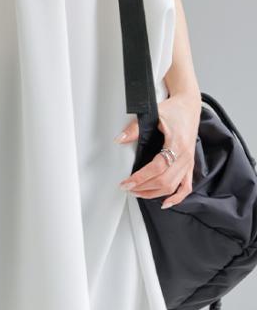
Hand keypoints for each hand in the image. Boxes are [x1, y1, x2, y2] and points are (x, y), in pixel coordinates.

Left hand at [115, 92, 200, 208]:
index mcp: (177, 144)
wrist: (189, 106)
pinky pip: (186, 187)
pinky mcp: (190, 165)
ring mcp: (189, 162)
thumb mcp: (153, 114)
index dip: (140, 178)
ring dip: (154, 193)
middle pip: (165, 181)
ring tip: (138, 192)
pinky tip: (165, 203)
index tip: (126, 183)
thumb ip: (135, 129)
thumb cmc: (173, 110)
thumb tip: (120, 139)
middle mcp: (185, 156)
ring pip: (173, 186)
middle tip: (128, 188)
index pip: (157, 168)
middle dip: (144, 188)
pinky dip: (177, 197)